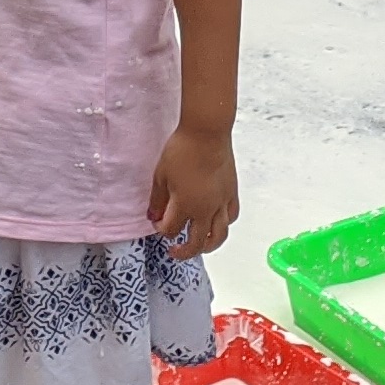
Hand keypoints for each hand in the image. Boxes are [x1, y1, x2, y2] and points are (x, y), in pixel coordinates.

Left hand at [146, 124, 237, 262]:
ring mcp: (221, 203)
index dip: (162, 230)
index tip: (157, 223)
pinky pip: (230, 217)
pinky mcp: (231, 193)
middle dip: (183, 251)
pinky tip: (216, 222)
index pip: (171, 230)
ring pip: (218, 236)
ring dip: (208, 246)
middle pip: (196, 243)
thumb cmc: (182, 150)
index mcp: (185, 205)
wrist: (207, 133)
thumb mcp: (161, 175)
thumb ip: (157, 200)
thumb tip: (153, 216)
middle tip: (175, 251)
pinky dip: (223, 225)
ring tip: (200, 246)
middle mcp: (205, 210)